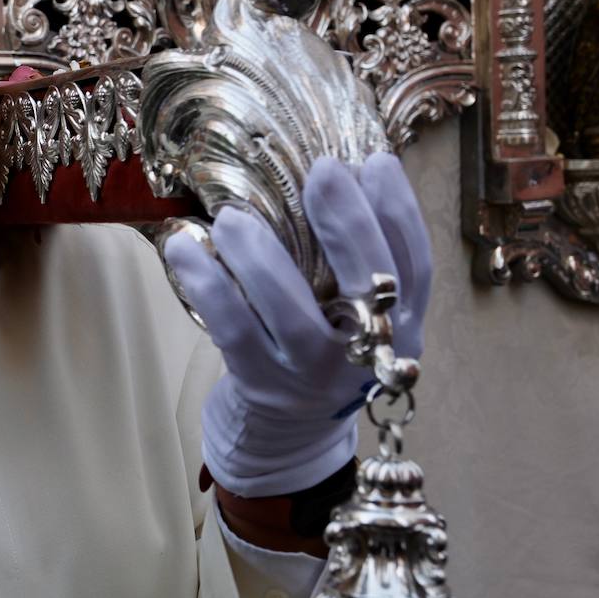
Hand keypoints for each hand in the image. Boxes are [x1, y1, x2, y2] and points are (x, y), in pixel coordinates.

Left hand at [163, 153, 430, 496]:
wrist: (286, 435)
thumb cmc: (317, 347)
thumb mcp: (351, 308)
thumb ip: (352, 254)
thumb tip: (343, 167)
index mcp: (401, 326)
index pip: (415, 267)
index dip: (400, 212)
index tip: (376, 162)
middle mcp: (366, 353)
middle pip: (370, 287)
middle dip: (348, 225)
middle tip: (322, 171)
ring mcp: (311, 375)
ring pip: (292, 314)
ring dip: (261, 257)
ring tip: (231, 217)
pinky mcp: (261, 386)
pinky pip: (232, 330)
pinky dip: (207, 285)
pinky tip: (184, 249)